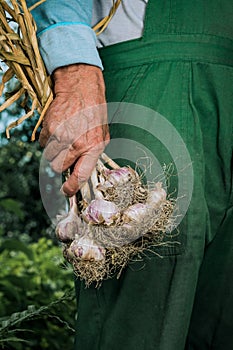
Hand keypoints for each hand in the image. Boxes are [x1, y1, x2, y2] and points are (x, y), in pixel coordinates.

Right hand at [40, 64, 109, 195]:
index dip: (71, 188)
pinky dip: (48, 140)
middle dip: (60, 164)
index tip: (66, 191)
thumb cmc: (94, 113)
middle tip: (65, 154)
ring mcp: (61, 137)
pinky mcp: (50, 128)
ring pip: (49, 157)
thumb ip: (93, 155)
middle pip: (59, 168)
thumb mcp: (103, 135)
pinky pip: (43, 144)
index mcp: (93, 148)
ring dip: (54, 152)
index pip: (81, 176)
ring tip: (64, 138)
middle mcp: (77, 144)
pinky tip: (58, 129)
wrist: (81, 89)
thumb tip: (82, 172)